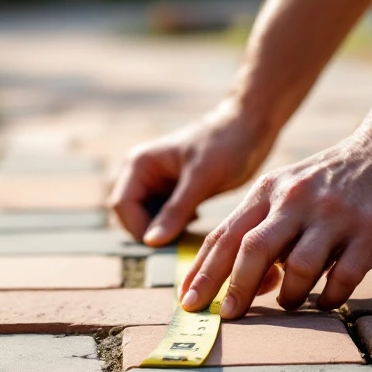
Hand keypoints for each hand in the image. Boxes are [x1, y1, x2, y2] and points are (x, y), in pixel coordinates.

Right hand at [109, 104, 276, 245]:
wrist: (250, 128)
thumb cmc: (226, 145)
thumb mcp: (201, 180)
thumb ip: (174, 211)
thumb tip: (150, 242)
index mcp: (139, 164)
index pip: (122, 205)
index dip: (138, 227)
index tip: (166, 243)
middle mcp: (141, 173)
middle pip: (130, 215)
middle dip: (151, 230)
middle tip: (181, 236)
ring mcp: (155, 183)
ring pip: (146, 219)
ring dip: (164, 229)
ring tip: (191, 222)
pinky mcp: (171, 192)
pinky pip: (162, 217)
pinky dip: (175, 224)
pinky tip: (196, 215)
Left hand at [179, 123, 371, 318]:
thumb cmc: (329, 181)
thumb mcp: (286, 191)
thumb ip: (262, 231)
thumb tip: (243, 285)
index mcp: (267, 192)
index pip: (224, 236)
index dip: (203, 271)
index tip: (187, 301)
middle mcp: (296, 201)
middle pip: (253, 249)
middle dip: (234, 287)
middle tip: (227, 316)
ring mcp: (334, 215)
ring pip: (299, 266)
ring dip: (289, 295)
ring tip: (288, 304)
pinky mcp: (371, 231)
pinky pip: (344, 275)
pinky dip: (331, 296)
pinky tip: (327, 301)